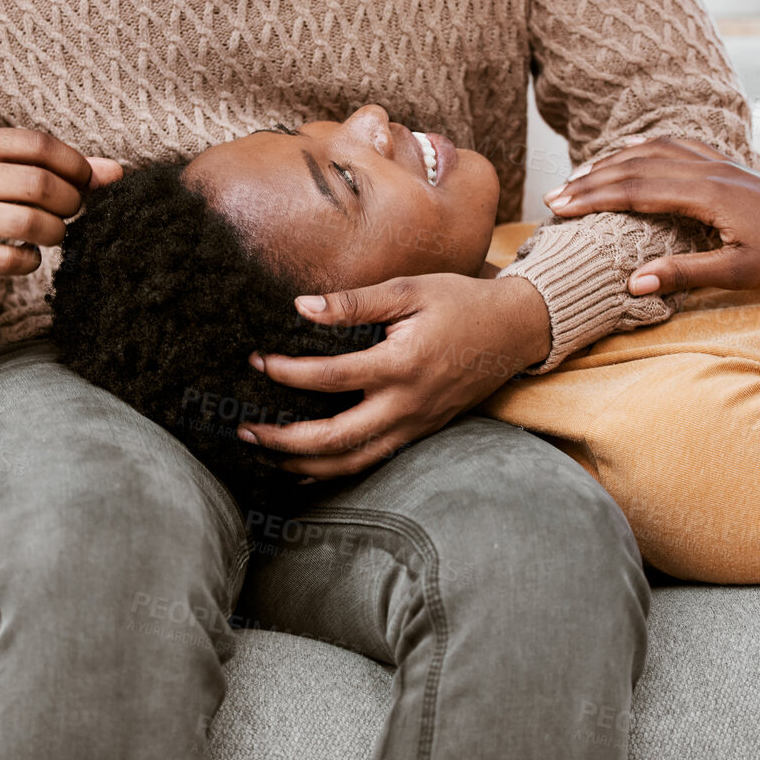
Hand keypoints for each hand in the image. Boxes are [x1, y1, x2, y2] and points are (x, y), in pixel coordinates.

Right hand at [0, 125, 122, 281]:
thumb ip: (51, 164)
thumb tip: (116, 172)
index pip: (38, 144)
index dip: (74, 164)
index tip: (83, 180)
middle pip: (40, 185)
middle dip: (70, 201)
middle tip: (70, 210)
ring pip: (30, 223)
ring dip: (57, 232)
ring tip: (54, 232)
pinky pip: (11, 261)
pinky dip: (32, 260)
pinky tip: (28, 254)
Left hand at [237, 274, 551, 478]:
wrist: (514, 331)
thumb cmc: (460, 303)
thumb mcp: (409, 290)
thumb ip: (355, 302)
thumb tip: (301, 307)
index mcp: (402, 365)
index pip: (331, 377)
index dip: (288, 373)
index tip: (257, 362)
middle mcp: (407, 405)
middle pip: (335, 439)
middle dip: (284, 440)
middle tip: (245, 430)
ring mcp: (415, 425)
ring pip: (353, 462)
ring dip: (305, 465)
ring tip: (266, 456)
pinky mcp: (420, 433)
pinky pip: (372, 460)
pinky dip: (336, 469)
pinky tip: (306, 468)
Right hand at [543, 136, 759, 294]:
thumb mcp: (738, 274)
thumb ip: (683, 275)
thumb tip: (631, 282)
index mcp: (707, 193)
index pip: (635, 189)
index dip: (593, 198)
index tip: (558, 208)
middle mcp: (709, 170)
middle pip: (636, 166)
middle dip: (591, 181)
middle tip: (553, 197)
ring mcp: (720, 163)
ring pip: (654, 151)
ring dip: (613, 161)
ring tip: (580, 175)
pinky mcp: (729, 166)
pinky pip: (677, 145)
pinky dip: (645, 146)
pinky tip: (632, 151)